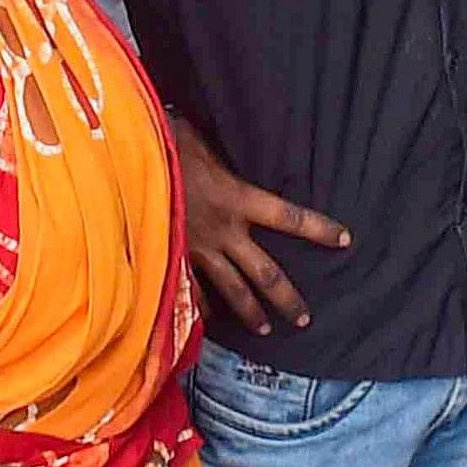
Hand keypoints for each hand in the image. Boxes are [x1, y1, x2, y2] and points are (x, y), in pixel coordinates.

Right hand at [171, 111, 347, 333]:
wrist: (122, 170)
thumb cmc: (161, 143)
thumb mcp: (195, 137)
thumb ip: (213, 150)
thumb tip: (219, 142)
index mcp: (237, 198)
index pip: (289, 217)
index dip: (319, 229)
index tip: (345, 240)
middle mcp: (224, 231)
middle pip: (266, 274)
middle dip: (288, 300)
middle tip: (304, 319)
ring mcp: (198, 250)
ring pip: (233, 290)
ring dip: (251, 313)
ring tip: (265, 329)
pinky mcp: (173, 258)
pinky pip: (192, 290)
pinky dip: (202, 307)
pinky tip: (209, 322)